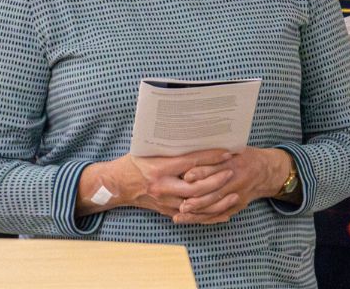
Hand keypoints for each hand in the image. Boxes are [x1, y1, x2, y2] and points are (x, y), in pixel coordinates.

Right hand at [76, 149, 233, 217]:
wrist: (115, 185)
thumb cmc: (134, 162)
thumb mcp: (150, 150)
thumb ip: (171, 147)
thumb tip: (196, 134)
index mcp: (159, 169)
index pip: (190, 162)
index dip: (211, 157)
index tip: (227, 153)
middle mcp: (162, 187)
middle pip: (195, 188)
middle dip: (217, 181)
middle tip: (232, 172)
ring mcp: (164, 202)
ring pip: (195, 205)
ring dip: (216, 201)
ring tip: (234, 194)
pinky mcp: (166, 211)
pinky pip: (191, 215)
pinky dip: (208, 214)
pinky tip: (223, 212)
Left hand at [174, 147, 289, 223]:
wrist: (267, 171)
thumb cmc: (245, 157)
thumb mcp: (234, 149)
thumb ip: (215, 153)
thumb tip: (190, 154)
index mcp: (234, 163)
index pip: (215, 169)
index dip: (200, 173)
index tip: (185, 176)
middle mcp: (236, 180)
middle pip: (214, 192)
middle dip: (196, 199)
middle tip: (180, 203)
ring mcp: (237, 195)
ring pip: (215, 206)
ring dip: (197, 212)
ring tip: (180, 214)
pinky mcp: (237, 205)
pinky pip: (219, 215)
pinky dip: (204, 219)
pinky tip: (190, 219)